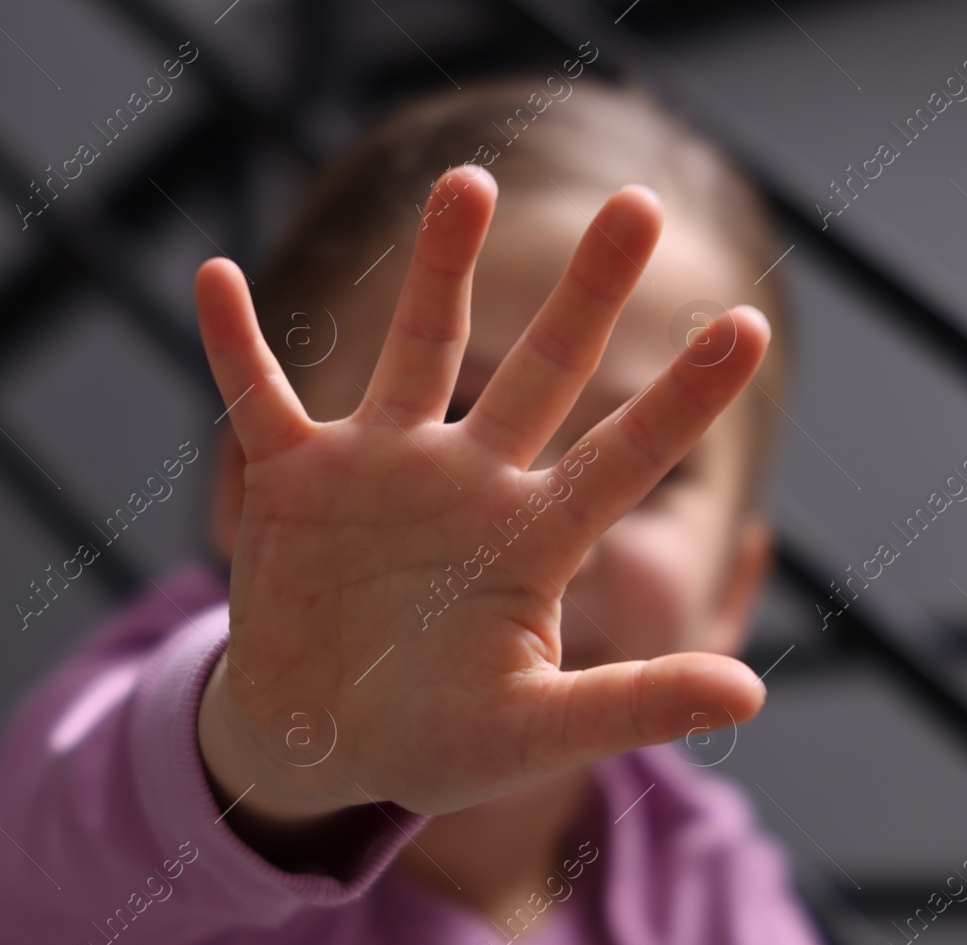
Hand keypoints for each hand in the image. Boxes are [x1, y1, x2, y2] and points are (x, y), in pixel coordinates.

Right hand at [195, 163, 769, 828]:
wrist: (324, 741)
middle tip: (641, 206)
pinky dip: (234, 345)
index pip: (623, 457)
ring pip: (419, 348)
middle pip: (543, 371)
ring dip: (440, 268)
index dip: (682, 399)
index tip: (748, 328)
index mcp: (533, 538)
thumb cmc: (437, 740)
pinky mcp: (298, 479)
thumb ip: (632, 707)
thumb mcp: (533, 732)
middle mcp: (470, 482)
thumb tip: (750, 695)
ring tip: (472, 181)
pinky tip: (216, 277)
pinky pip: (259, 398)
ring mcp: (383, 469)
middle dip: (591, 294)